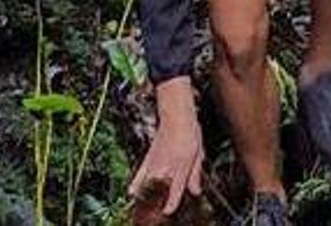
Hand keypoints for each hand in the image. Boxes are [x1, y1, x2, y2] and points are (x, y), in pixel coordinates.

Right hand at [129, 77, 203, 214]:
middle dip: (156, 204)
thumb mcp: (199, 154)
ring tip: (142, 211)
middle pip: (158, 190)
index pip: (175, 188)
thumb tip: (196, 192)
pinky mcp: (147, 159)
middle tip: (153, 217)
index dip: (171, 202)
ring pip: (146, 185)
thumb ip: (195, 175)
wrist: (176, 116)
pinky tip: (131, 194)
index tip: (167, 212)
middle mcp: (166, 166)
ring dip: (145, 198)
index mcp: (181, 165)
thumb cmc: (190, 133)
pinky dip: (135, 184)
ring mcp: (154, 163)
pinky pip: (138, 175)